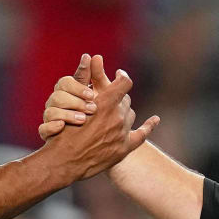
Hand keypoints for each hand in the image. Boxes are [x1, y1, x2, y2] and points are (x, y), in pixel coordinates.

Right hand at [39, 61, 96, 139]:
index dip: (78, 88)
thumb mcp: (97, 94)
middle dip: (76, 102)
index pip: (65, 83)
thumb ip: (95, 76)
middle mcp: (54, 102)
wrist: (87, 140)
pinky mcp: (47, 133)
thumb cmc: (91, 111)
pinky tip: (62, 126)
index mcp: (65, 90)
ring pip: (50, 112)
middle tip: (93, 109)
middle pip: (57, 96)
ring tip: (82, 119)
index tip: (92, 95)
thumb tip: (95, 56)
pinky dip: (51, 127)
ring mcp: (49, 117)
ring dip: (67, 114)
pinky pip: (43, 129)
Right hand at [42, 53, 158, 180]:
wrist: (63, 162)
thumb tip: (91, 55)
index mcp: (106, 103)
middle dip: (118, 99)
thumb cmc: (63, 131)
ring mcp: (122, 134)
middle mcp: (117, 117)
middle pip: (126, 100)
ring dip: (123, 113)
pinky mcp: (123, 149)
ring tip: (113, 115)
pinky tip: (155, 120)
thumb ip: (83, 77)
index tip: (118, 75)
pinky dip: (149, 126)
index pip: (124, 82)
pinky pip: (142, 135)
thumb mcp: (70, 101)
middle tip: (107, 102)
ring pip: (130, 115)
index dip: (122, 76)